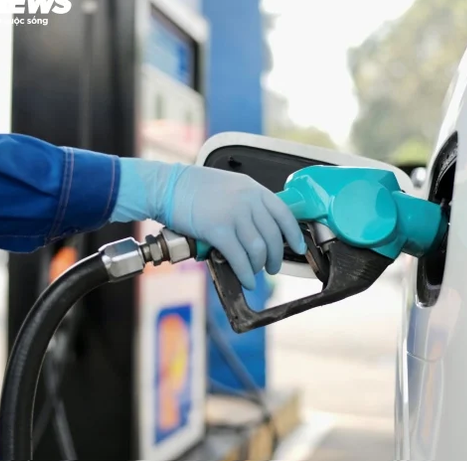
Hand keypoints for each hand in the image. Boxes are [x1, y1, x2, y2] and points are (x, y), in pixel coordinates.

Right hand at [110, 158, 306, 289]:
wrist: (168, 186)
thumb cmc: (195, 187)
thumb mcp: (231, 185)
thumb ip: (249, 202)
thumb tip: (262, 227)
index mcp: (254, 190)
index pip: (284, 214)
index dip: (294, 234)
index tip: (299, 247)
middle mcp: (248, 201)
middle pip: (273, 236)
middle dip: (276, 257)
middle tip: (273, 267)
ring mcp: (234, 215)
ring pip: (258, 249)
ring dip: (260, 266)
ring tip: (256, 273)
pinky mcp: (218, 230)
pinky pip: (239, 258)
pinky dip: (246, 273)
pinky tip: (247, 280)